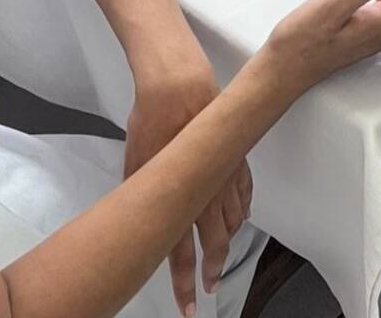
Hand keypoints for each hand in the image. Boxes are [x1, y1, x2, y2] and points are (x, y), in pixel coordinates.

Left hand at [124, 69, 252, 315]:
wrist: (178, 84)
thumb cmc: (152, 120)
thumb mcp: (135, 162)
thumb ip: (142, 192)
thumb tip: (138, 212)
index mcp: (179, 197)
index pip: (182, 252)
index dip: (185, 282)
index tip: (189, 303)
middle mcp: (207, 190)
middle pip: (216, 241)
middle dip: (214, 269)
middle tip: (211, 288)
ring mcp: (226, 172)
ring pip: (235, 217)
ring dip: (230, 240)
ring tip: (224, 257)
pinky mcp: (235, 154)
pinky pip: (244, 189)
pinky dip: (244, 207)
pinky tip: (241, 216)